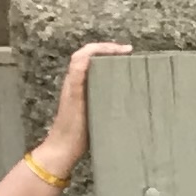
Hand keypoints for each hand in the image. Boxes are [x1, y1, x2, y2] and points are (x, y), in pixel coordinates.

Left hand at [35, 41, 132, 174]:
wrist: (65, 148)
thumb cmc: (71, 125)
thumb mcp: (75, 98)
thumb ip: (78, 76)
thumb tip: (86, 55)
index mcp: (74, 78)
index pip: (87, 53)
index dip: (105, 47)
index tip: (126, 50)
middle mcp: (78, 82)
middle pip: (92, 58)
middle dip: (110, 51)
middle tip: (130, 54)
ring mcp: (83, 92)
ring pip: (97, 70)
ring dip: (112, 63)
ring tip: (129, 65)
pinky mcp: (89, 103)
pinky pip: (101, 83)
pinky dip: (112, 78)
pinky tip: (123, 86)